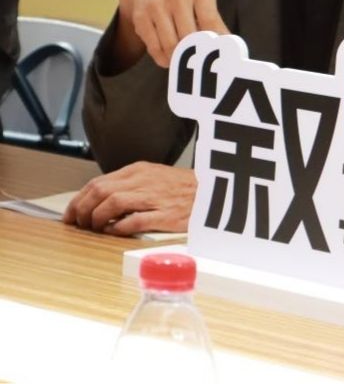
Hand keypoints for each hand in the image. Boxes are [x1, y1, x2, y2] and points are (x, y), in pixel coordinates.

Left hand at [62, 162, 195, 236]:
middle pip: (100, 191)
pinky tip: (114, 232)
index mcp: (138, 170)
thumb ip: (129, 185)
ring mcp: (154, 197)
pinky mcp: (165, 214)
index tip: (70, 214)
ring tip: (94, 229)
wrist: (212, 191)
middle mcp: (143, 181)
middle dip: (82, 209)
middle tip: (77, 224)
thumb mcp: (152, 177)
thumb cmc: (181, 188)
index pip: (98, 182)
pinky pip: (135, 220)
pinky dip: (119, 228)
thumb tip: (100, 201)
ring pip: (113, 202)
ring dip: (96, 218)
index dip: (78, 199)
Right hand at [113, 0, 228, 69]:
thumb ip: (215, 22)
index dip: (213, 44)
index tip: (216, 58)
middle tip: (196, 62)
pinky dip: (162, 58)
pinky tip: (167, 58)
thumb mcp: (202, 1)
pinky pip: (155, 47)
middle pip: (189, 37)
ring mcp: (157, 4)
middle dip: (193, 53)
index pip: (210, 23)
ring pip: (171, 44)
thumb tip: (231, 46)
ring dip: (177, 59)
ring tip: (181, 61)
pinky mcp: (141, 16)